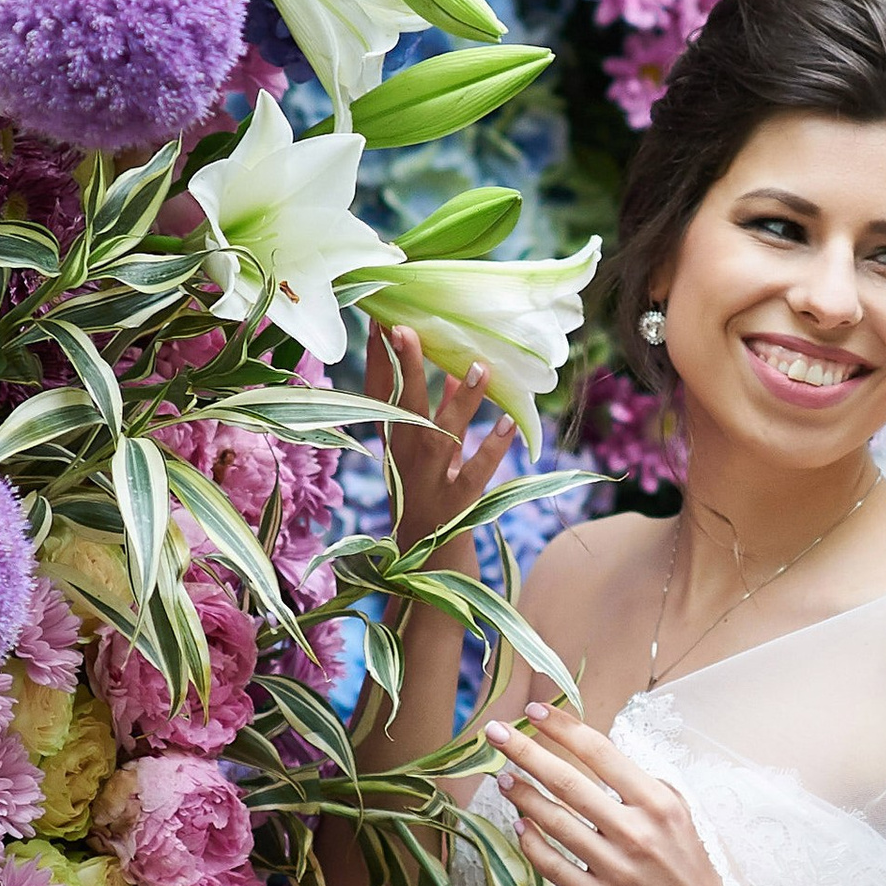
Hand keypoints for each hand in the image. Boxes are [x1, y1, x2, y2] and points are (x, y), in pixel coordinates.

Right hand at [371, 321, 515, 559]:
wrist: (426, 567)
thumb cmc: (427, 499)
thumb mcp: (426, 456)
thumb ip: (441, 415)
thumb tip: (459, 373)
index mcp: (394, 445)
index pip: (380, 395)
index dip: (379, 357)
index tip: (379, 317)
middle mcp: (405, 461)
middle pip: (403, 408)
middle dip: (404, 368)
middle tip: (405, 327)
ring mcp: (430, 483)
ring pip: (441, 436)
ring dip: (460, 402)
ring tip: (479, 367)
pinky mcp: (456, 505)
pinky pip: (475, 473)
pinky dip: (491, 449)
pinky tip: (507, 424)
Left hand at [496, 705, 739, 885]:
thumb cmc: (705, 871)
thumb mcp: (690, 816)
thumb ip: (650, 788)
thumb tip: (606, 761)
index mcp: (660, 804)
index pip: (601, 753)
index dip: (563, 729)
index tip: (536, 712)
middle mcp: (636, 832)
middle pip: (568, 782)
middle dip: (525, 752)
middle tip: (496, 733)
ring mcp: (616, 869)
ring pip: (556, 823)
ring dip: (524, 797)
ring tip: (504, 779)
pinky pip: (555, 867)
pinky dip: (534, 844)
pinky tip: (521, 827)